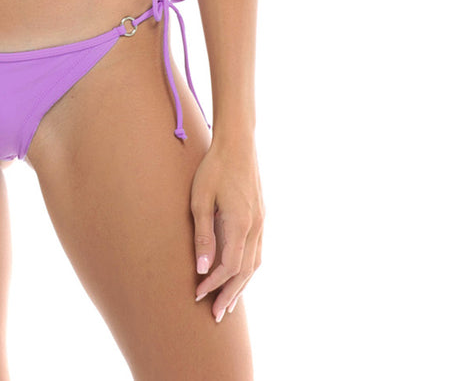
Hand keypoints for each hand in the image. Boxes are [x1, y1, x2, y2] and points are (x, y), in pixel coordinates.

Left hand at [190, 133, 263, 320]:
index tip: (197, 293)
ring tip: (229, 304)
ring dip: (241, 286)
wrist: (237, 143)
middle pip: (245, 272)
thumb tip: (203, 269)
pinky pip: (257, 251)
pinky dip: (248, 270)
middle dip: (229, 295)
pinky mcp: (261, 216)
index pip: (229, 266)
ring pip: (255, 264)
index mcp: (241, 223)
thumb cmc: (214, 168)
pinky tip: (240, 276)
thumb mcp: (200, 199)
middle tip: (216, 316)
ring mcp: (261, 222)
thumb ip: (203, 235)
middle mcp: (256, 227)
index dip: (214, 283)